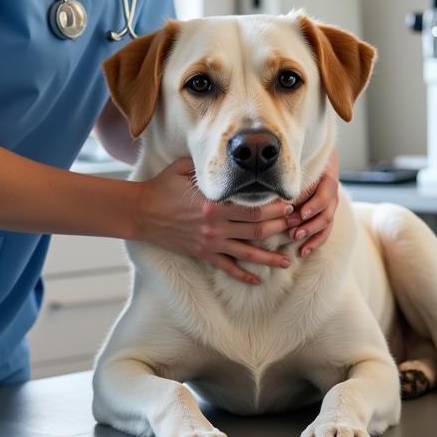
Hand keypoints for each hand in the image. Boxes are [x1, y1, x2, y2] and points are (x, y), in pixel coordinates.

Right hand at [136, 158, 295, 285]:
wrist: (140, 213)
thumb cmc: (162, 186)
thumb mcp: (183, 168)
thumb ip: (206, 165)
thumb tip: (226, 155)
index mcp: (213, 204)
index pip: (252, 208)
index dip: (273, 207)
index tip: (288, 204)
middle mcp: (215, 226)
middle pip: (256, 230)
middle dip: (278, 228)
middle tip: (295, 226)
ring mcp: (210, 243)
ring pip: (247, 253)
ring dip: (269, 258)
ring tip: (287, 261)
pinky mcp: (203, 254)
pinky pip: (227, 267)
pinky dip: (243, 275)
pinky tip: (258, 280)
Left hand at [286, 148, 339, 257]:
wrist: (317, 157)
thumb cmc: (303, 159)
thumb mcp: (299, 164)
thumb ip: (290, 177)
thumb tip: (274, 192)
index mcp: (328, 178)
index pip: (323, 195)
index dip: (311, 205)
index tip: (299, 213)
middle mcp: (331, 193)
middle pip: (325, 211)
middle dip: (309, 223)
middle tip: (292, 231)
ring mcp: (331, 205)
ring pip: (326, 223)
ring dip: (311, 232)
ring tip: (295, 238)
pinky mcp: (326, 214)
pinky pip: (325, 231)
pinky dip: (315, 241)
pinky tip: (303, 251)